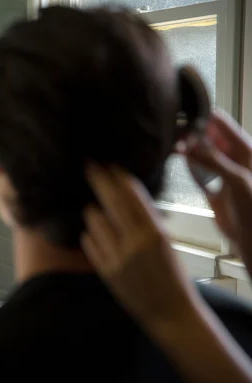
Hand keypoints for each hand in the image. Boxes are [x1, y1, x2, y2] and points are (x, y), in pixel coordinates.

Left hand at [81, 164, 198, 326]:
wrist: (170, 312)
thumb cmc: (172, 275)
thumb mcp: (166, 242)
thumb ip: (148, 220)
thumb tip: (129, 193)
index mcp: (155, 232)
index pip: (133, 197)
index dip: (119, 179)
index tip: (110, 166)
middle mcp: (135, 242)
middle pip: (111, 202)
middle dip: (99, 181)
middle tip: (89, 166)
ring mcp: (117, 257)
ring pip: (94, 220)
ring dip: (94, 212)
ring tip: (98, 211)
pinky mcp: (105, 270)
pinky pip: (89, 242)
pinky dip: (91, 235)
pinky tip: (98, 235)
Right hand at [183, 111, 251, 265]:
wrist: (250, 237)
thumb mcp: (237, 179)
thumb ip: (214, 160)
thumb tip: (191, 143)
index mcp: (245, 150)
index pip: (223, 125)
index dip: (205, 117)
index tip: (184, 111)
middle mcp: (233, 158)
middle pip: (210, 138)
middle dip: (192, 132)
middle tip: (173, 128)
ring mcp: (221, 172)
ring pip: (201, 154)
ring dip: (188, 148)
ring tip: (171, 141)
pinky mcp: (211, 187)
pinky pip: (196, 171)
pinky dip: (187, 165)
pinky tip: (176, 158)